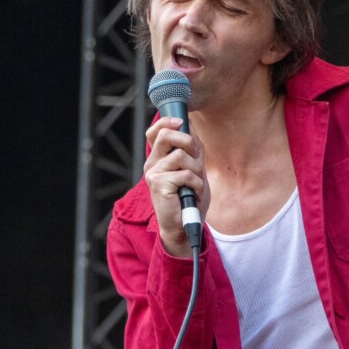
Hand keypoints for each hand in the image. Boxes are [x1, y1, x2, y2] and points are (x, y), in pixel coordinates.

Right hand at [144, 116, 209, 256]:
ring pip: (181, 155)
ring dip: (196, 170)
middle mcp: (152, 164)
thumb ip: (192, 150)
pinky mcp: (159, 185)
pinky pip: (186, 174)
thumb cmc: (188, 198)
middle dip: (188, 142)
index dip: (167, 122)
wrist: (183, 226)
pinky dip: (196, 184)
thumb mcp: (193, 169)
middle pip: (167, 135)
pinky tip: (193, 194)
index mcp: (158, 159)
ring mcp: (153, 174)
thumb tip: (191, 127)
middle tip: (196, 158)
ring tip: (195, 184)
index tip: (181, 122)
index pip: (155, 132)